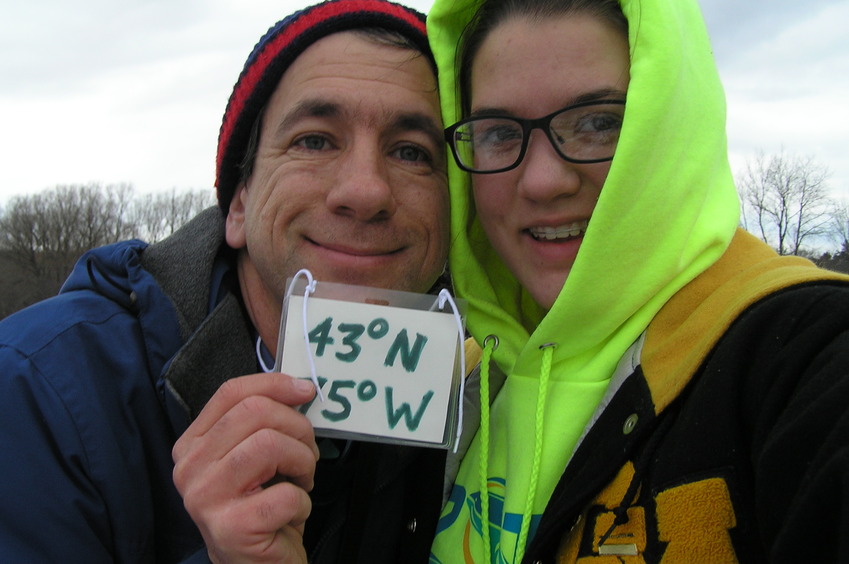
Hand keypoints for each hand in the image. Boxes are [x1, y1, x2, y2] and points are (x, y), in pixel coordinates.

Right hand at [172, 373, 318, 562]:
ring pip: (270, 445)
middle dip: (297, 427)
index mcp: (192, 445)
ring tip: (301, 480)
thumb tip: (298, 388)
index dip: (274, 384)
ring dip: (302, 461)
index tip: (305, 391)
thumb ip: (260, 423)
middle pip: (254, 412)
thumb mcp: (253, 458)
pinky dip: (302, 502)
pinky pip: (286, 494)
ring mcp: (205, 499)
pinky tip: (291, 512)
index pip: (231, 393)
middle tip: (307, 452)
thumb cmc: (259, 507)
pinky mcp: (231, 528)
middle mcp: (189, 469)